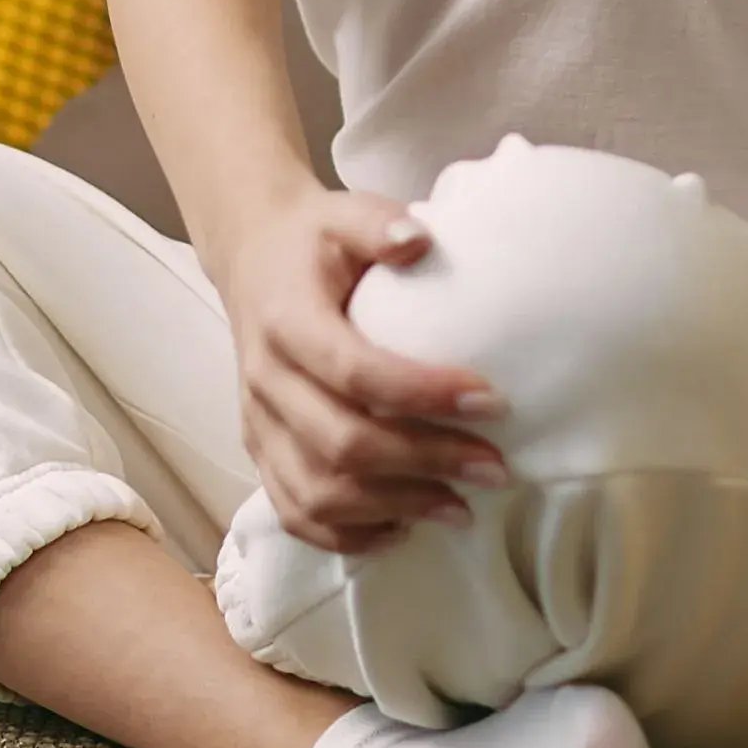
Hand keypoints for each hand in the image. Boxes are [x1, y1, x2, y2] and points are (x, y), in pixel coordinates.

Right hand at [209, 184, 505, 555]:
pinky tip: (403, 528)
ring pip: (317, 492)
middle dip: (426, 463)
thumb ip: (378, 221)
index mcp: (285, 321)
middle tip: (496, 468)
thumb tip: (420, 237)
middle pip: (341, 444)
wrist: (251, 258)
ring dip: (395, 507)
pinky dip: (348, 535)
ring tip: (462, 509)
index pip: (354, 371)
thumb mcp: (342, 211)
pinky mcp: (259, 450)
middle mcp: (264, 380)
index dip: (423, 393)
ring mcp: (257, 424)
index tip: (493, 401)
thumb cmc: (313, 240)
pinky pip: (295, 512)